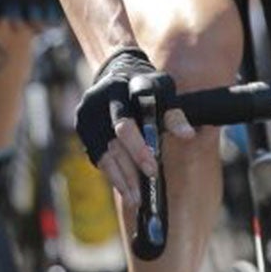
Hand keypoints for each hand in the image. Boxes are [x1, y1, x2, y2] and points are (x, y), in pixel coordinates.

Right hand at [76, 46, 187, 202]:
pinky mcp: (83, 128)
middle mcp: (98, 101)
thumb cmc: (146, 86)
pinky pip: (97, 155)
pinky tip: (125, 188)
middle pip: (114, 141)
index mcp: (119, 89)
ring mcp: (87, 115)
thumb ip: (174, 114)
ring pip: (104, 152)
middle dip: (130, 167)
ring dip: (120, 177)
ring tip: (136, 199)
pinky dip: (112, 173)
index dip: (139, 147)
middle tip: (144, 192)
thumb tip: (188, 135)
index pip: (127, 122)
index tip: (153, 169)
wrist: (116, 72)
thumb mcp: (163, 91)